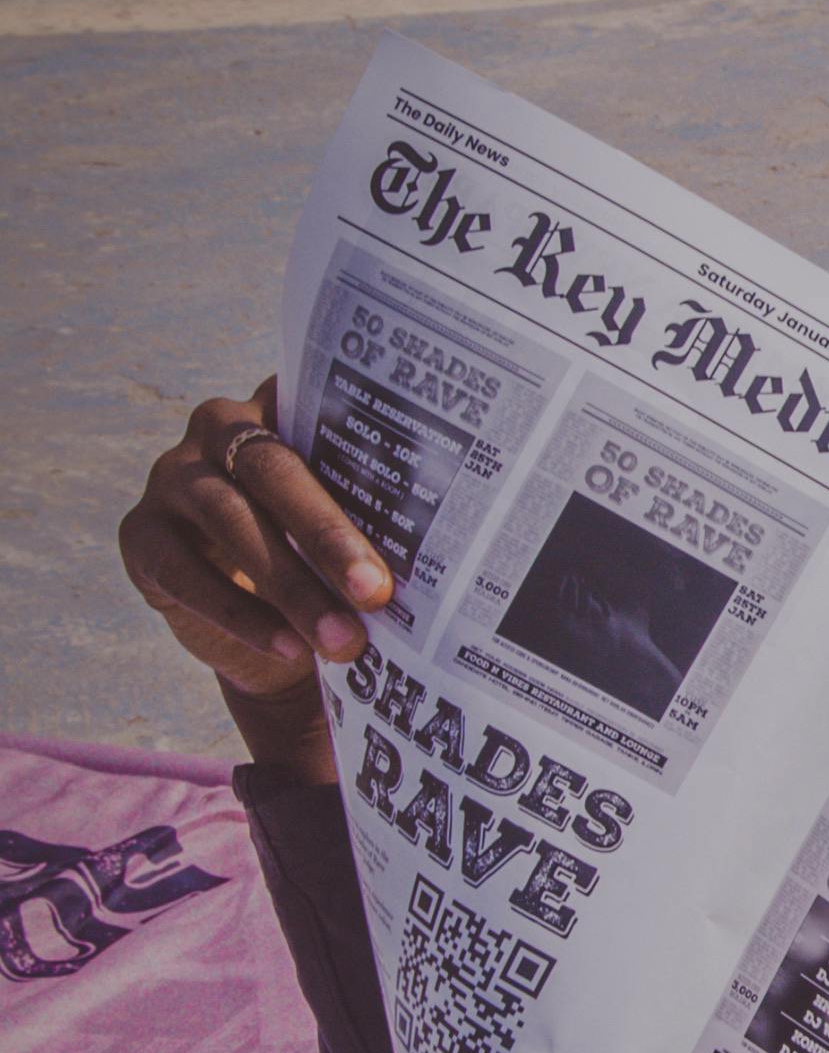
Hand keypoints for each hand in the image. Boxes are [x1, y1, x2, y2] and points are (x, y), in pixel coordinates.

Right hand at [119, 383, 391, 782]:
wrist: (265, 638)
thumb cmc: (326, 570)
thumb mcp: (356, 537)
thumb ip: (383, 520)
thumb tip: (461, 552)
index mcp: (283, 409)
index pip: (319, 405)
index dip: (361, 435)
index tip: (415, 474)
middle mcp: (221, 430)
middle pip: (274, 469)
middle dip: (328, 533)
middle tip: (377, 590)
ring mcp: (173, 477)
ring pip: (231, 520)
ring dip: (290, 585)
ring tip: (343, 639)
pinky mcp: (142, 535)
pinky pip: (185, 571)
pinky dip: (239, 615)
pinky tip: (287, 647)